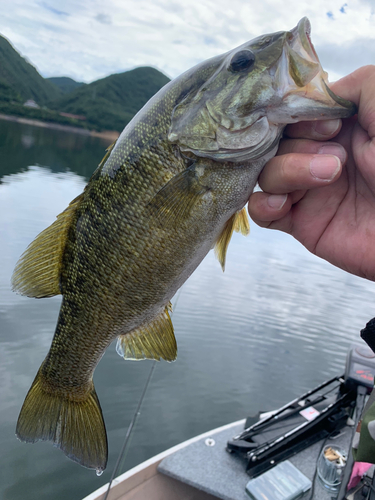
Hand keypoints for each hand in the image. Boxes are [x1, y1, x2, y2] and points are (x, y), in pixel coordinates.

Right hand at [248, 65, 374, 279]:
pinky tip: (284, 203)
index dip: (300, 117)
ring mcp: (307, 189)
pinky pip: (260, 211)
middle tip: (337, 156)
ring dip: (288, 171)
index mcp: (340, 129)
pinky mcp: (300, 222)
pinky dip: (262, 204)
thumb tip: (314, 99)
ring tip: (329, 177)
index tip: (331, 127)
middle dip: (298, 145)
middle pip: (274, 143)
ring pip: (265, 173)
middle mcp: (318, 156)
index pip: (292, 115)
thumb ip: (355, 85)